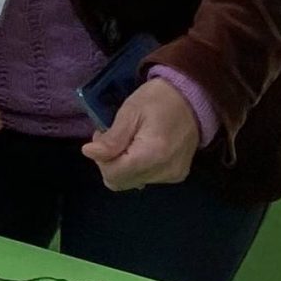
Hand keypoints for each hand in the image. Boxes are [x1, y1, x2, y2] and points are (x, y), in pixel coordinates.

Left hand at [84, 77, 199, 191]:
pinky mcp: (177, 175)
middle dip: (109, 162)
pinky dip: (136, 167)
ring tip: (128, 140)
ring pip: (131, 182)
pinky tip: (140, 148)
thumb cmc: (158, 100)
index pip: (113, 175)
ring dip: (122, 164)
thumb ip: (112, 139)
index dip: (100, 158)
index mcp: (153, 155)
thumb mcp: (130, 112)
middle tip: (112, 137)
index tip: (103, 137)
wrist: (192, 99)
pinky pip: (145, 178)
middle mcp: (165, 171)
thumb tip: (89, 153)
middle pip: (120, 182)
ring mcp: (173, 176)